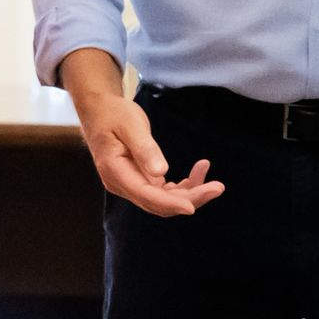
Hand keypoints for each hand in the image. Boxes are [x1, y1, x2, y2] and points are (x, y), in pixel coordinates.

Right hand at [60, 50, 219, 216]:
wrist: (100, 111)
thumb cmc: (113, 114)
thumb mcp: (130, 125)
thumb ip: (144, 148)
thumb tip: (162, 173)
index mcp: (115, 172)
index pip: (146, 195)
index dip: (170, 203)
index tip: (193, 206)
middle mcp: (122, 184)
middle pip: (158, 204)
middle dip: (189, 199)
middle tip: (218, 188)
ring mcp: (132, 185)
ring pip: (164, 200)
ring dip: (190, 194)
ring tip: (214, 183)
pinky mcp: (140, 180)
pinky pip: (164, 191)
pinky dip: (184, 186)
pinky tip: (199, 171)